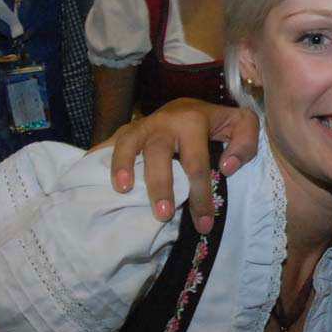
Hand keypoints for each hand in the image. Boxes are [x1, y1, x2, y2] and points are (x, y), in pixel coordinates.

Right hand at [102, 98, 260, 233]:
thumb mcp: (242, 126)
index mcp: (193, 121)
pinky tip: (87, 171)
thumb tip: (226, 168)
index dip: (200, 196)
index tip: (204, 225)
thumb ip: (245, 143)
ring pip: (129, 142)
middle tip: (162, 214)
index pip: (197, 163)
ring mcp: (143, 125)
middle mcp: (165, 121)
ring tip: (121, 191)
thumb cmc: (217, 124)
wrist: (190, 106)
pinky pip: (110, 142)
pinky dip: (98, 155)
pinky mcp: (128, 131)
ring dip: (122, 165)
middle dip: (160, 184)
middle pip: (159, 153)